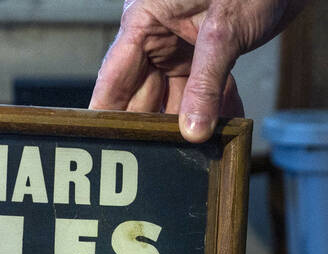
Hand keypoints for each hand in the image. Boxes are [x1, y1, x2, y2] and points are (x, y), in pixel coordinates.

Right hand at [90, 0, 304, 142]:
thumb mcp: (224, 32)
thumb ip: (206, 84)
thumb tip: (192, 132)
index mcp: (145, 19)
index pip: (114, 76)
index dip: (105, 112)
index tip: (103, 146)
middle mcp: (158, 36)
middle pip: (142, 93)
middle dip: (150, 127)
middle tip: (154, 162)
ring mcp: (182, 47)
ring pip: (174, 98)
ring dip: (187, 124)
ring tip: (192, 155)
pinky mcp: (208, 55)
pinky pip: (204, 92)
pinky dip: (215, 112)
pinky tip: (223, 134)